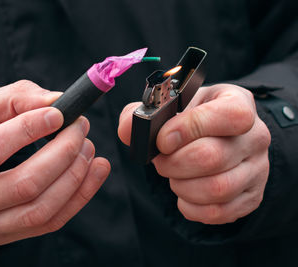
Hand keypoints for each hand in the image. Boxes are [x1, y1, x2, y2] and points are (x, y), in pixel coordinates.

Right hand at [0, 80, 110, 244]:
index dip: (29, 130)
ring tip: (89, 148)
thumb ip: (16, 99)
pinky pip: (50, 222)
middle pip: (23, 186)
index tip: (60, 113)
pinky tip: (95, 171)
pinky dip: (79, 196)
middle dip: (62, 153)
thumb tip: (58, 101)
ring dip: (75, 177)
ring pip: (40, 210)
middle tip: (81, 128)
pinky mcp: (5, 236)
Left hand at [118, 84, 269, 223]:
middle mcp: (255, 136)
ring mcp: (257, 169)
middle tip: (161, 160)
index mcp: (238, 103)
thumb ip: (143, 113)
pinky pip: (219, 212)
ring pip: (217, 189)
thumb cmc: (192, 119)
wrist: (218, 137)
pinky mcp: (251, 197)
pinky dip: (191, 206)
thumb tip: (129, 131)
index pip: (229, 116)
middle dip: (173, 163)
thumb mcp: (170, 106)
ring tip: (173, 175)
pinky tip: (184, 193)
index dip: (190, 128)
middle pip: (212, 157)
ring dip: (181, 185)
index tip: (163, 139)